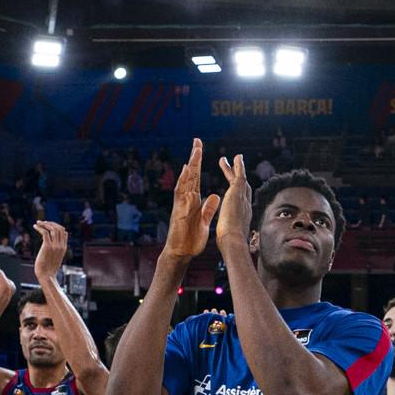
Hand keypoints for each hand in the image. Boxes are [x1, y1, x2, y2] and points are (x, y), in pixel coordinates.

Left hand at [33, 221, 68, 283]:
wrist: (46, 276)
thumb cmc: (48, 269)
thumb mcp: (55, 258)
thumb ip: (55, 250)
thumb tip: (51, 246)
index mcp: (64, 248)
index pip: (63, 232)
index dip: (56, 227)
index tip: (48, 226)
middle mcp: (61, 245)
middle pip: (58, 228)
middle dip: (50, 223)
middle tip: (42, 222)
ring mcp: (55, 246)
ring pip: (52, 229)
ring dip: (45, 224)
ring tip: (38, 223)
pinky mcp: (47, 247)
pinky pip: (45, 233)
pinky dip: (39, 228)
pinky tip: (35, 226)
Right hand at [162, 139, 219, 260]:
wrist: (180, 252)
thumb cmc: (190, 238)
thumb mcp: (203, 221)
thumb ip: (208, 209)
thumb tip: (216, 196)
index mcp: (193, 200)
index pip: (196, 178)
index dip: (199, 164)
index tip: (201, 150)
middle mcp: (186, 199)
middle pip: (190, 175)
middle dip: (194, 159)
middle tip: (197, 142)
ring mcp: (181, 204)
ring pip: (185, 181)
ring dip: (190, 167)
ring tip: (195, 152)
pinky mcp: (179, 212)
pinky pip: (181, 195)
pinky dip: (183, 182)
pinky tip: (186, 172)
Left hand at [214, 154, 252, 257]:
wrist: (233, 240)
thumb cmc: (230, 244)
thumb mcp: (231, 237)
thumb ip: (232, 234)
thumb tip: (231, 240)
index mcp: (243, 216)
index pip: (243, 203)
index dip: (241, 195)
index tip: (238, 190)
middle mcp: (246, 205)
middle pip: (245, 189)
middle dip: (242, 179)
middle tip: (238, 171)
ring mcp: (243, 198)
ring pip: (241, 179)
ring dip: (238, 169)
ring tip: (235, 158)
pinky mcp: (237, 192)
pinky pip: (239, 175)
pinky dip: (238, 166)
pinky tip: (237, 156)